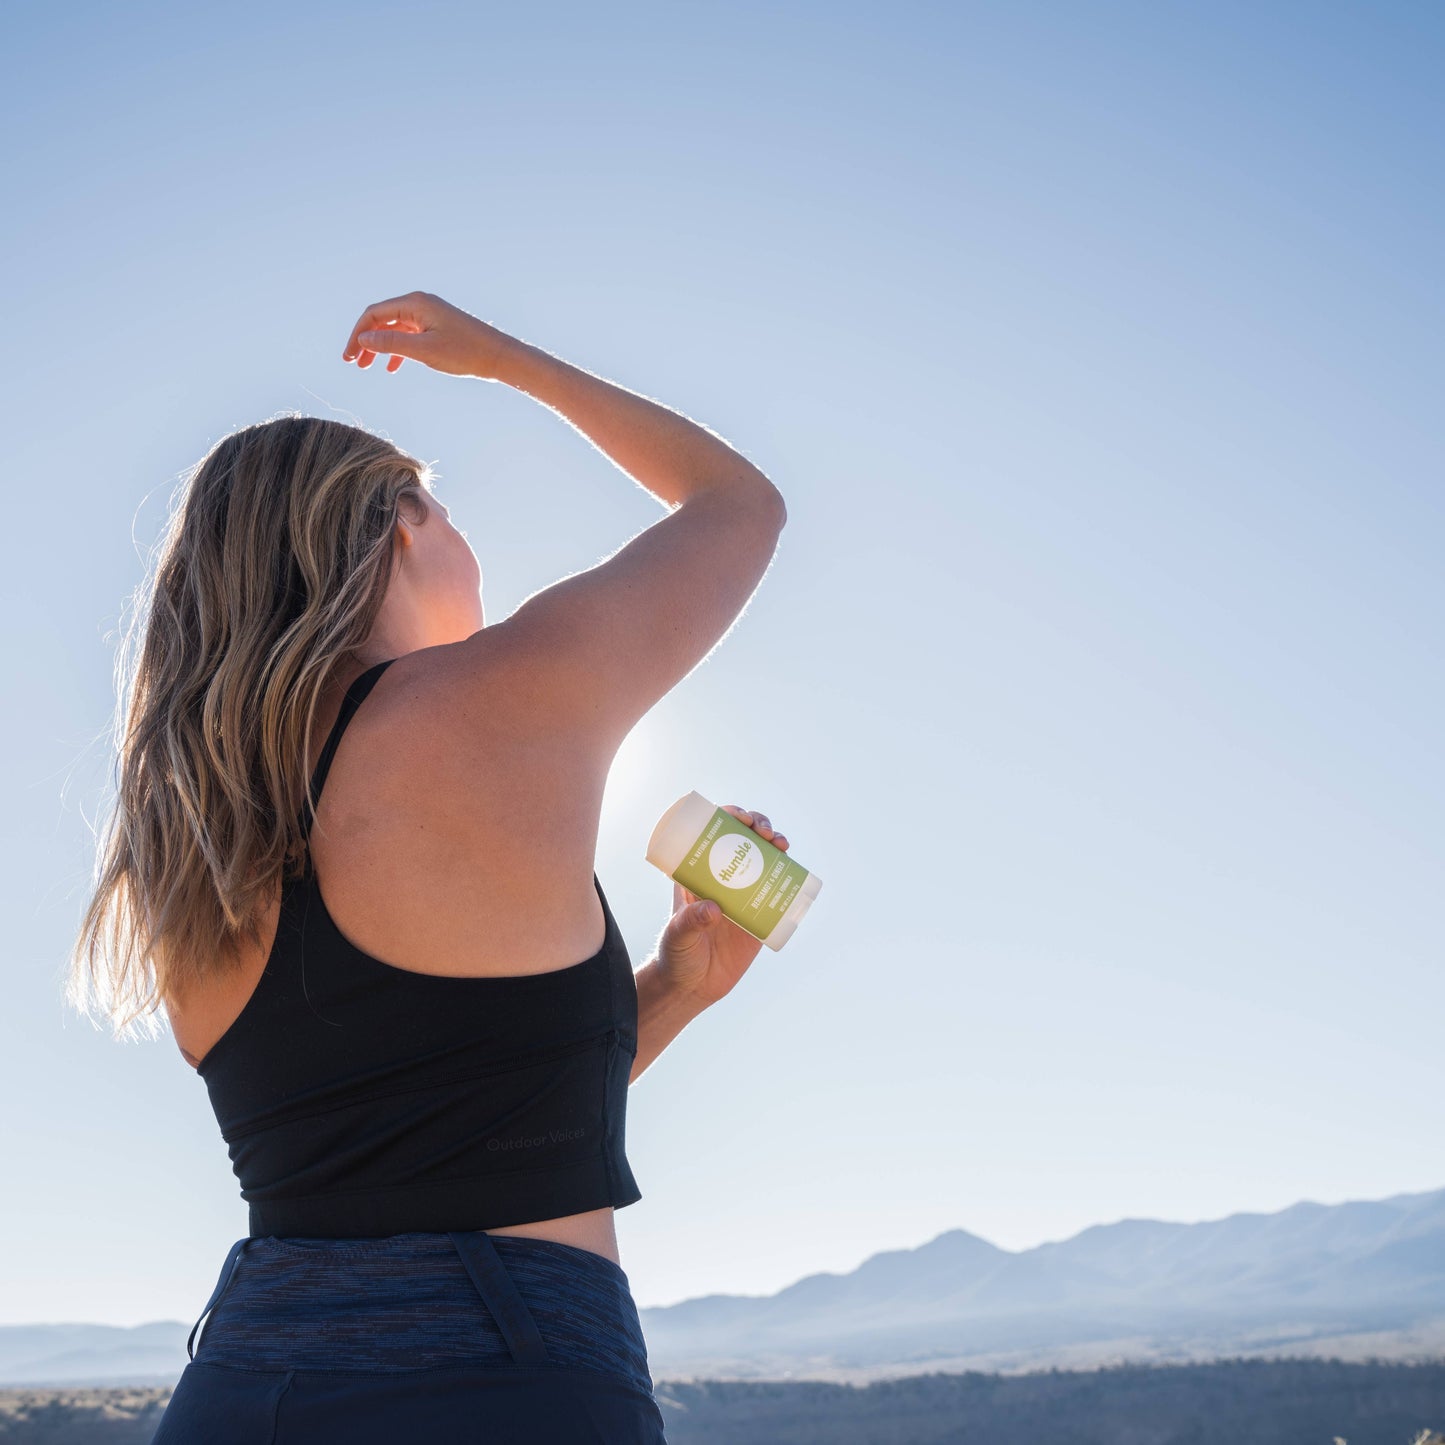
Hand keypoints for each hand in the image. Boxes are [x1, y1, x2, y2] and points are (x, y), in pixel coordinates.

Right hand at [340, 291, 519, 378]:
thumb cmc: (465, 352)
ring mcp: (429, 315)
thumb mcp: (424, 351)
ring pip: (394, 329)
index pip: (374, 314)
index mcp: (415, 304)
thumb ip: (392, 344)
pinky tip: (391, 367)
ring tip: (368, 366)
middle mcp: (420, 304)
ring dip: (379, 346)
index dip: (357, 334)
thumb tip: (363, 339)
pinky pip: (409, 335)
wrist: (499, 356)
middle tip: (354, 363)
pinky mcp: (437, 327)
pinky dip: (397, 349)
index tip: (349, 357)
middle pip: (382, 320)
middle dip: (365, 340)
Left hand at [656, 805, 789, 1008]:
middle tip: (764, 831)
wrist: (693, 985)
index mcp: (696, 873)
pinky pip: (777, 887)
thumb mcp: (678, 936)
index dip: (727, 816)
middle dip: (756, 824)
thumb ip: (690, 923)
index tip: (739, 817)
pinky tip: (793, 866)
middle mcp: (721, 877)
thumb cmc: (676, 955)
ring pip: (762, 856)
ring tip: (781, 843)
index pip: (711, 833)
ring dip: (775, 842)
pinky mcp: (759, 912)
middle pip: (742, 838)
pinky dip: (788, 872)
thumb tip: (713, 908)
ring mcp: (742, 893)